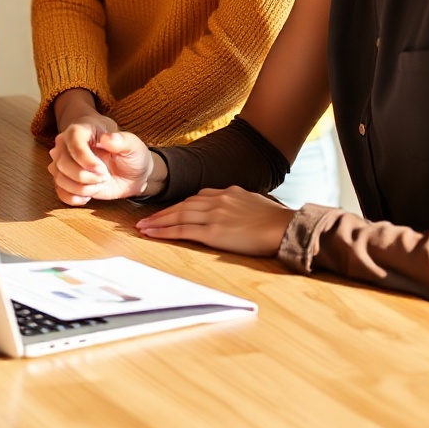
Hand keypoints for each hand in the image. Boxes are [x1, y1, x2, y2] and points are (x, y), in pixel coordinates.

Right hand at [47, 121, 156, 204]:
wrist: (129, 173)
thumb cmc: (129, 154)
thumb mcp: (133, 146)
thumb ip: (122, 141)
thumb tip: (107, 139)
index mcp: (81, 131)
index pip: (73, 141)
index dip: (84, 157)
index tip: (101, 169)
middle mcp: (66, 146)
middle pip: (62, 162)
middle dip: (84, 176)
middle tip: (104, 177)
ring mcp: (63, 164)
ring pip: (59, 178)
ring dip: (82, 188)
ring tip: (99, 184)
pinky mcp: (65, 181)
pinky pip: (60, 192)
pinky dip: (74, 198)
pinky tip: (89, 196)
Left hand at [137, 186, 293, 256]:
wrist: (285, 227)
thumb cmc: (275, 219)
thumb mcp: (252, 202)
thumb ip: (236, 203)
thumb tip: (232, 210)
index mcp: (225, 192)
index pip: (195, 198)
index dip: (178, 205)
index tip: (167, 211)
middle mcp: (216, 200)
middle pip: (181, 206)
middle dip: (161, 213)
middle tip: (144, 219)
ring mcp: (213, 216)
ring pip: (177, 217)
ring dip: (157, 222)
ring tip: (143, 228)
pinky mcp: (213, 233)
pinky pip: (183, 231)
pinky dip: (165, 232)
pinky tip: (153, 234)